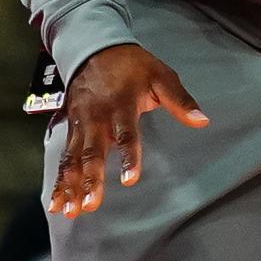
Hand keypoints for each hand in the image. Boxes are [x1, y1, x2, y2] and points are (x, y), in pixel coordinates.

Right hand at [47, 44, 210, 215]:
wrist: (94, 49)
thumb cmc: (134, 66)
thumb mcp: (162, 76)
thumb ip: (180, 100)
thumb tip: (203, 121)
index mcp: (121, 105)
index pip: (126, 135)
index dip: (128, 158)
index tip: (129, 180)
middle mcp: (96, 117)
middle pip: (93, 152)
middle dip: (90, 180)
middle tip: (91, 205)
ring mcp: (80, 124)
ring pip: (72, 158)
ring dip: (70, 185)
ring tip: (71, 211)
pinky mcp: (70, 127)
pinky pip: (63, 157)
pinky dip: (58, 179)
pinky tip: (57, 201)